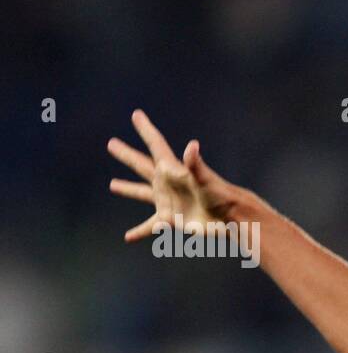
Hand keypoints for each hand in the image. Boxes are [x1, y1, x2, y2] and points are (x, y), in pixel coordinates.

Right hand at [107, 110, 242, 241]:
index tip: (136, 115)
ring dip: (128, 188)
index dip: (146, 129)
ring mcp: (168, 201)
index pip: (156, 144)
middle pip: (141, 165)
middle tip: (111, 143)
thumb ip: (195, 163)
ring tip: (113, 184)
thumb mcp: (205, 178)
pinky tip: (128, 237)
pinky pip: (150, 226)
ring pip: (142, 193)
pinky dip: (139, 231)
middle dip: (127, 155)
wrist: (230, 218)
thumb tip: (192, 145)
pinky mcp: (171, 219)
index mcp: (172, 169)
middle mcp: (167, 183)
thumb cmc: (220, 196)